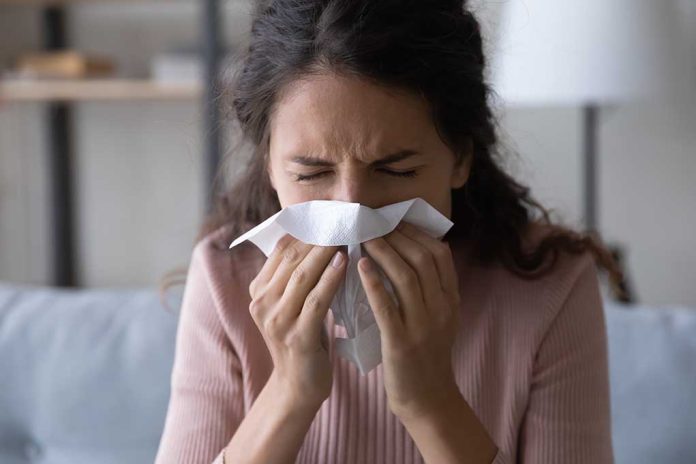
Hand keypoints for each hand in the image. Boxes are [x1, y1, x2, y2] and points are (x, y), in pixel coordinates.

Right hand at [248, 234, 346, 406]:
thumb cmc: (302, 338)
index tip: (330, 214)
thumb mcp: (291, 304)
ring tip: (346, 234)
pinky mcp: (296, 336)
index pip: (281, 249)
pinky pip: (316, 299)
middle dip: (318, 235)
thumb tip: (321, 237)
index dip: (305, 229)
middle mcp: (261, 303)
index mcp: (258, 291)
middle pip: (291, 258)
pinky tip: (345, 262)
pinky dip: (331, 278)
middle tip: (343, 218)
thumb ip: (297, 276)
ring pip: (302, 275)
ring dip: (326, 251)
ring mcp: (276, 320)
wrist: (297, 386)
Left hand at [358, 221, 461, 420]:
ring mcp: (424, 326)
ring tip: (364, 237)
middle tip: (373, 223)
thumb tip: (409, 252)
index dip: (416, 233)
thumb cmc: (426, 356)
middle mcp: (442, 309)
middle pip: (422, 259)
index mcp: (451, 300)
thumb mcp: (440, 319)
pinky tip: (360, 266)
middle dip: (397, 236)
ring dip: (384, 252)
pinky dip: (374, 282)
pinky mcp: (402, 343)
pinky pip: (387, 306)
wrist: (428, 401)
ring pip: (407, 277)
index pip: (439, 254)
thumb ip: (431, 289)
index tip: (393, 220)